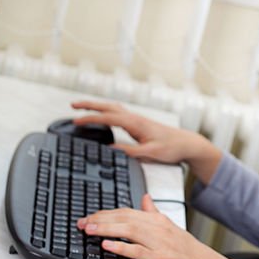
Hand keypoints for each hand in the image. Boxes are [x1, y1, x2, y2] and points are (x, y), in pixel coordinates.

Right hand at [71, 99, 220, 179]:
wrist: (186, 143)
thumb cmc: (171, 148)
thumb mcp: (151, 153)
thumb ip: (131, 152)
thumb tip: (111, 149)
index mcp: (135, 123)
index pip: (109, 117)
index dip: (91, 118)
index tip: (76, 120)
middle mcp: (135, 118)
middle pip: (108, 107)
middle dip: (89, 105)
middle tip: (72, 105)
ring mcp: (136, 119)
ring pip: (113, 108)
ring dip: (97, 106)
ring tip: (81, 108)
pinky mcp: (138, 123)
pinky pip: (117, 113)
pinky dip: (105, 111)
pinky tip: (101, 116)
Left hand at [78, 194, 243, 258]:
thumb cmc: (190, 253)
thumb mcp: (172, 228)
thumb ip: (155, 213)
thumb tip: (144, 199)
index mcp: (159, 220)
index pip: (127, 211)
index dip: (106, 213)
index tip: (89, 216)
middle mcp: (159, 228)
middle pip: (124, 218)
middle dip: (101, 219)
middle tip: (82, 222)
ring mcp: (160, 243)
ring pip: (129, 230)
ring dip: (106, 228)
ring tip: (89, 229)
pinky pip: (138, 251)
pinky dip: (122, 247)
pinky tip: (107, 245)